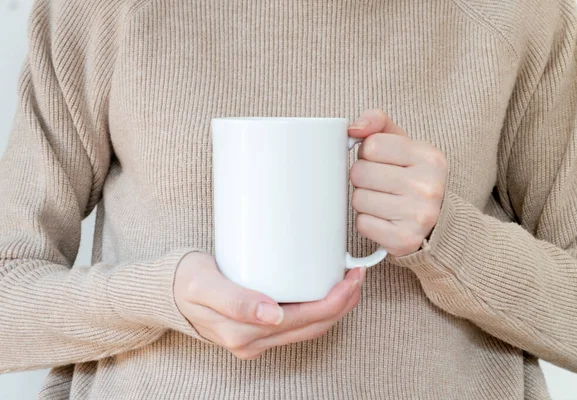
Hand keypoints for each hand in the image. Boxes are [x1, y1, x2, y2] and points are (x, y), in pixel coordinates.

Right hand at [174, 252, 365, 359]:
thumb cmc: (185, 282)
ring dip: (333, 307)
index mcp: (244, 333)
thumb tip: (273, 315)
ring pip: (308, 328)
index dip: (334, 302)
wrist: (167, 292)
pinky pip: (296, 325)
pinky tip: (323, 291)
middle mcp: (254, 342)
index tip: (351, 277)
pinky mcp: (257, 331)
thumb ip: (236, 301)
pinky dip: (316, 309)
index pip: (304, 321)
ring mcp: (256, 339)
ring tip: (348, 282)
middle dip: (341, 303)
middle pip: (312, 327)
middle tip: (357, 275)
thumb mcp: (205, 285)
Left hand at [349, 109, 447, 256]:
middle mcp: (428, 186)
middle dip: (362, 177)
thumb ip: (378, 123)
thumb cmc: (413, 178)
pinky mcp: (404, 240)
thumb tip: (354, 128)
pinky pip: (362, 224)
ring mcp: (418, 216)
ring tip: (382, 201)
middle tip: (379, 184)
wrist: (437, 225)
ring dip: (363, 200)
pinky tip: (384, 219)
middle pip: (360, 172)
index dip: (368, 153)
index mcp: (430, 158)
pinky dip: (367, 222)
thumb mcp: (404, 145)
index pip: (372, 145)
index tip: (381, 162)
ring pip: (358, 199)